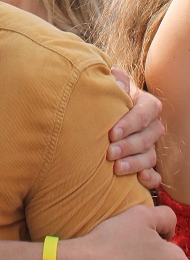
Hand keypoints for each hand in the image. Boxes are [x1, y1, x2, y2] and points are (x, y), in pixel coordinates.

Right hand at [59, 205, 188, 259]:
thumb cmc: (114, 243)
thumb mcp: (142, 214)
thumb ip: (164, 214)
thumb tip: (168, 225)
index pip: (171, 241)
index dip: (154, 232)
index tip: (137, 233)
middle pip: (162, 257)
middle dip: (148, 248)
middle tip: (128, 242)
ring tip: (122, 254)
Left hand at [108, 68, 163, 189]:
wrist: (102, 113)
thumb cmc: (107, 98)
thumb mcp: (110, 86)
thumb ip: (115, 80)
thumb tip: (117, 80)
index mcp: (147, 104)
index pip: (144, 113)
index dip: (130, 124)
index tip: (112, 132)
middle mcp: (152, 126)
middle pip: (147, 137)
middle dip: (128, 146)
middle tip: (109, 153)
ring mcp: (151, 145)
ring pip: (150, 156)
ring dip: (135, 163)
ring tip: (116, 168)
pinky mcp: (147, 163)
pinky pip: (156, 174)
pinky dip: (150, 179)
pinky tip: (139, 180)